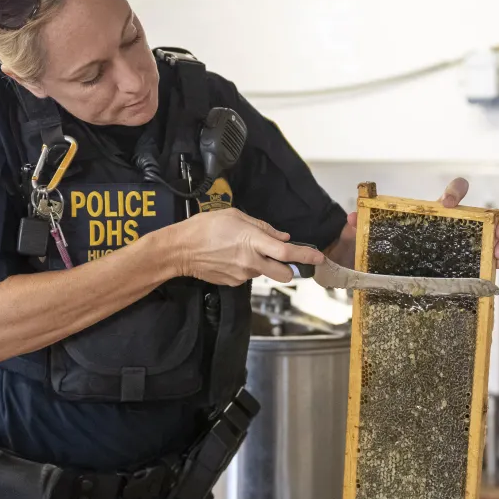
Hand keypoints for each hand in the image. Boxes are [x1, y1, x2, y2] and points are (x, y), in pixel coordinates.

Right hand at [166, 208, 324, 285]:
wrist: (180, 250)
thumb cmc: (205, 227)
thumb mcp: (235, 216)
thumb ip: (262, 227)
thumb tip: (282, 236)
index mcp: (253, 242)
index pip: (286, 253)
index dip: (305, 256)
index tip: (319, 257)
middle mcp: (251, 261)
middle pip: (284, 274)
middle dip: (287, 268)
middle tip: (279, 257)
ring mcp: (242, 275)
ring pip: (264, 274)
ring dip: (262, 265)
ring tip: (241, 251)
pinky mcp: (233, 283)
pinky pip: (248, 276)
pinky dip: (245, 268)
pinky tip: (230, 258)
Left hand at [341, 177, 498, 268]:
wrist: (373, 271)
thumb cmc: (373, 249)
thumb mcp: (364, 238)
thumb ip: (359, 227)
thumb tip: (352, 218)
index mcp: (434, 214)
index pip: (453, 192)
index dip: (455, 192)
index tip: (447, 204)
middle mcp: (453, 227)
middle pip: (482, 215)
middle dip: (494, 219)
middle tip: (496, 230)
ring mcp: (460, 244)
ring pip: (488, 236)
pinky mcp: (462, 264)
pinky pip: (483, 260)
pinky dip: (494, 261)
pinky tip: (496, 266)